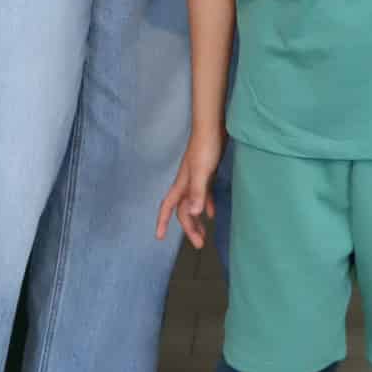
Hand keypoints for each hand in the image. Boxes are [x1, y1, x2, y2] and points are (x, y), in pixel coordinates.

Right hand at [157, 131, 222, 246]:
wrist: (212, 127)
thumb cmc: (206, 147)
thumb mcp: (203, 171)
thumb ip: (198, 192)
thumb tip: (192, 214)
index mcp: (182, 184)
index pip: (168, 207)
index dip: (163, 222)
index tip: (159, 237)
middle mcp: (186, 184)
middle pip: (183, 211)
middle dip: (189, 229)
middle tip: (199, 244)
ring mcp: (196, 179)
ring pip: (192, 205)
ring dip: (197, 220)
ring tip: (204, 234)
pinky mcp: (206, 174)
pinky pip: (203, 195)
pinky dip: (206, 205)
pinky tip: (212, 213)